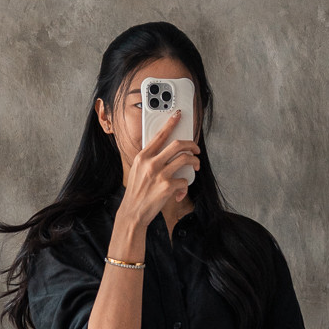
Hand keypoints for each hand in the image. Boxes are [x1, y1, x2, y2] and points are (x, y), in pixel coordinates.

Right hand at [114, 110, 200, 244]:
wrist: (133, 212)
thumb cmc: (137, 192)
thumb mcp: (138, 170)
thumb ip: (149, 160)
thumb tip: (167, 152)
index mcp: (142, 156)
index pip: (159, 135)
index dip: (171, 124)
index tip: (178, 116)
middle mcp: (151, 163)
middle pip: (178, 145)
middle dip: (191, 144)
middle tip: (196, 149)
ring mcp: (159, 174)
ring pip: (186, 159)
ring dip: (195, 162)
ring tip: (195, 166)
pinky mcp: (167, 187)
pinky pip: (184, 181)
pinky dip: (184, 187)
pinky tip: (178, 193)